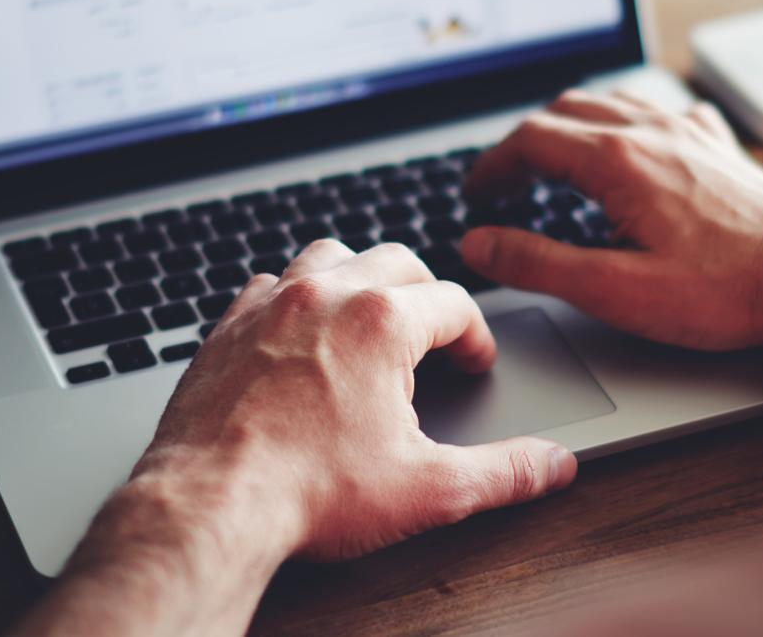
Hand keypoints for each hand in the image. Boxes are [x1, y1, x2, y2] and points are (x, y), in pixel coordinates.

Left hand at [118, 240, 575, 564]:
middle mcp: (325, 295)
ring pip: (330, 255)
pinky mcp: (226, 327)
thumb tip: (552, 465)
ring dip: (359, 278)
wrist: (210, 506)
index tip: (474, 364)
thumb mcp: (428, 488)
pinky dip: (294, 297)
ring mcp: (269, 305)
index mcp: (382, 321)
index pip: (454, 304)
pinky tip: (300, 335)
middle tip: (435, 337)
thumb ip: (503, 472)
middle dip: (426, 294)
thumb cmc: (309, 493)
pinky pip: (269, 284)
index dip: (476, 337)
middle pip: (397, 261)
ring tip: (372, 319)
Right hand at [461, 90, 762, 402]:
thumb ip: (538, 263)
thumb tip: (481, 244)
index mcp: (619, 160)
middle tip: (505, 181)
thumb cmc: (726, 292)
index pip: (530, 139)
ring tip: (553, 159)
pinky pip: (662, 110)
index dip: (492, 165)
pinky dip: (628, 121)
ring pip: (613, 102)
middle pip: (565, 111)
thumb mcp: (615, 290)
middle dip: (525, 142)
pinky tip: (635, 146)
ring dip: (571, 125)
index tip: (476, 192)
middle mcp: (654, 130)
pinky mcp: (721, 146)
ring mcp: (692, 131)